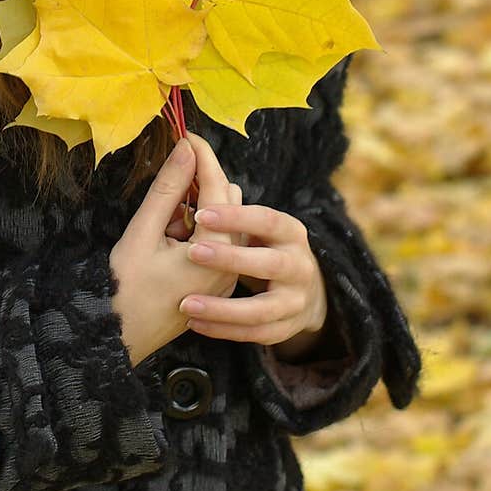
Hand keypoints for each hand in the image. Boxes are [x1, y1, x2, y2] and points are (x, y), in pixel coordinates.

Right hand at [109, 136, 242, 366]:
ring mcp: (225, 275)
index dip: (202, 154)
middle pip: (227, 202)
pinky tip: (168, 234)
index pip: (217, 186)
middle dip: (199, 182)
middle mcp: (230, 264)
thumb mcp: (143, 232)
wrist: (118, 340)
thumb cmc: (125, 288)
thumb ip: (167, 189)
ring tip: (163, 216)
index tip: (185, 132)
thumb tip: (185, 149)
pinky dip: (196, 227)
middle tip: (166, 180)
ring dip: (197, 206)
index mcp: (217, 251)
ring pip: (222, 220)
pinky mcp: (215, 282)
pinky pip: (216, 241)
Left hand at [177, 196, 328, 354]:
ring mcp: (295, 300)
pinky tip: (195, 323)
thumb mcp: (257, 225)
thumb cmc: (265, 247)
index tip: (201, 213)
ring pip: (261, 309)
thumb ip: (230, 203)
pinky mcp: (285, 327)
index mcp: (291, 232)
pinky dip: (224, 330)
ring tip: (186, 304)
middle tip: (193, 252)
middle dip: (230, 258)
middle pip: (270, 263)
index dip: (237, 217)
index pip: (268, 220)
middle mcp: (300, 265)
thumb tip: (192, 157)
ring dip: (223, 308)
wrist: (303, 290)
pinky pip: (254, 334)